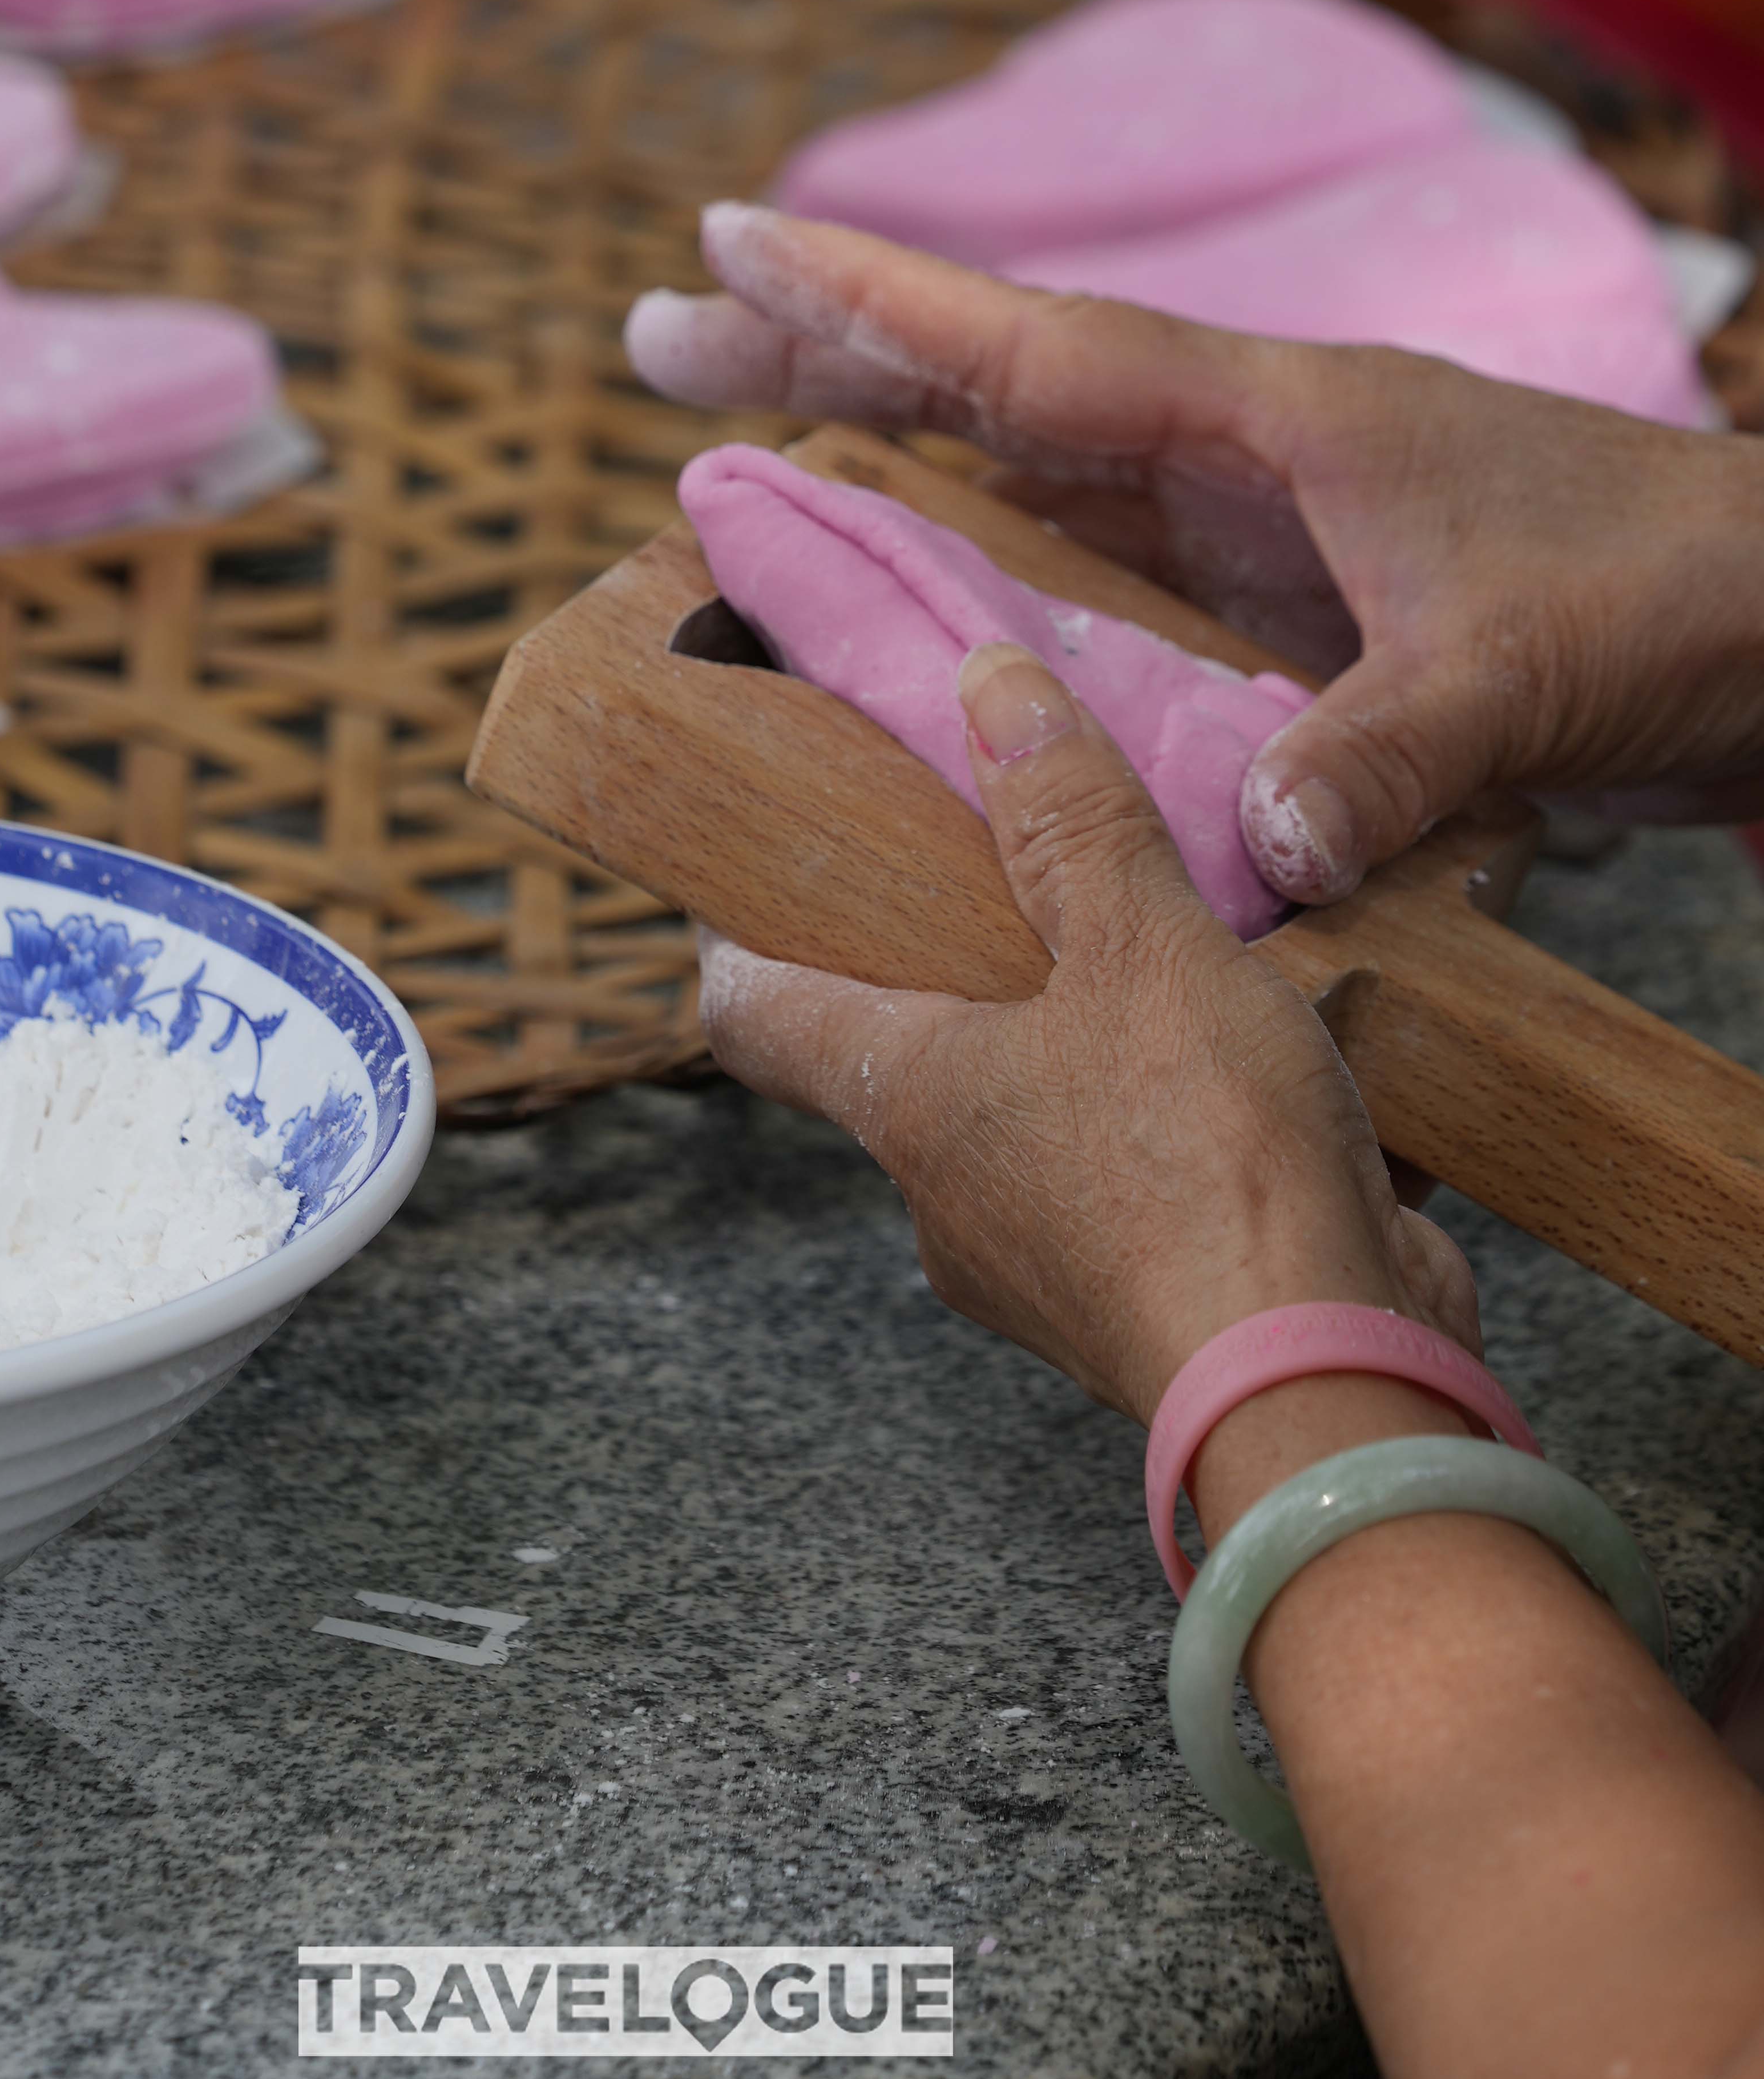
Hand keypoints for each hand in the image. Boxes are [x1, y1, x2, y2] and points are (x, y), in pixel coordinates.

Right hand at [628, 202, 1763, 900]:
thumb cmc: (1680, 603)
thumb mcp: (1530, 677)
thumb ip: (1388, 751)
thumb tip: (1250, 841)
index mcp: (1283, 416)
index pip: (1043, 346)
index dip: (880, 298)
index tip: (731, 232)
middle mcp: (1247, 450)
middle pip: (999, 387)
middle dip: (826, 352)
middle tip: (655, 331)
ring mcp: (1263, 522)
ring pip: (1032, 470)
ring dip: (886, 451)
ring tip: (730, 435)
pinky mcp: (1289, 600)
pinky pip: (1099, 568)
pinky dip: (993, 562)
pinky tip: (919, 592)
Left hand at [700, 636, 1477, 1421]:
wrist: (1338, 1390)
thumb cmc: (1209, 1166)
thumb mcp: (1141, 943)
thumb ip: (1070, 816)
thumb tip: (988, 687)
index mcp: (906, 1103)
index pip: (754, 1009)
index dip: (739, 926)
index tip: (753, 855)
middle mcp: (953, 1195)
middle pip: (907, 1051)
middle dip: (961, 960)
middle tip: (1019, 859)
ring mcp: (1051, 1261)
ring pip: (1041, 1111)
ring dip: (1096, 1034)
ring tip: (1180, 939)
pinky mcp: (1156, 1298)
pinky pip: (1146, 1176)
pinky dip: (1187, 1113)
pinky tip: (1269, 1048)